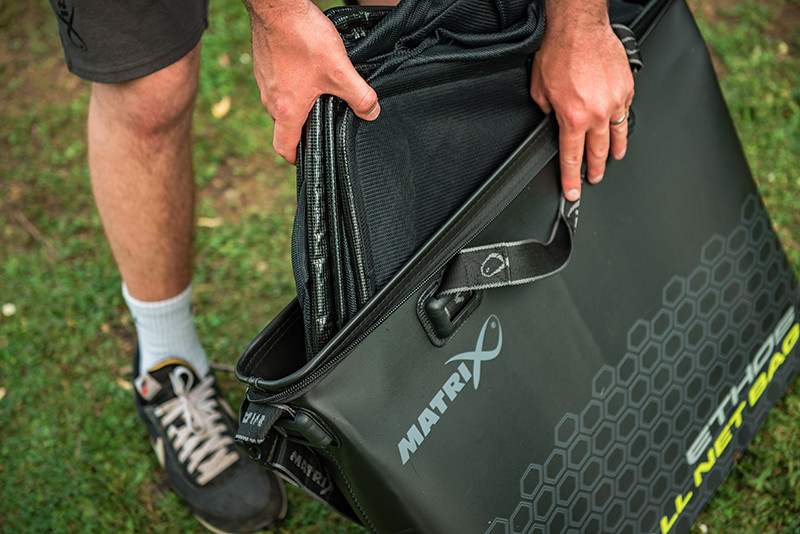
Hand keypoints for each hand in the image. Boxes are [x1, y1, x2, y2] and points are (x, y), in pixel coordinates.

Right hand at [245, 0, 379, 163]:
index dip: (296, 158)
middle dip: (301, 131)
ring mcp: (265, 82)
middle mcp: (270, 100)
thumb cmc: (302, 39)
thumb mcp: (341, 72)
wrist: (277, 7)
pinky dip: (290, 87)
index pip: (283, 147)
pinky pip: (277, 85)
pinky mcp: (264, 65)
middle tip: (321, 128)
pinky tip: (308, 75)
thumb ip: (360, 97)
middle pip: (283, 127)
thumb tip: (372, 114)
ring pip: (280, 105)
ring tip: (319, 99)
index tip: (308, 159)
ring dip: (297, 107)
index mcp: (287, 110)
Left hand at [530, 2, 633, 200]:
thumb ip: (547, 112)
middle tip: (593, 179)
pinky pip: (625, 112)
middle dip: (594, 170)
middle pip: (597, 152)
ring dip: (614, 151)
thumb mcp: (540, 90)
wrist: (579, 28)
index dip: (571, 179)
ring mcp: (615, 101)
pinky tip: (619, 127)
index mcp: (572, 118)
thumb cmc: (559, 53)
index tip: (573, 192)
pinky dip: (621, 122)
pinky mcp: (626, 88)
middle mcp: (596, 113)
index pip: (571, 158)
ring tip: (612, 160)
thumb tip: (552, 121)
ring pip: (617, 135)